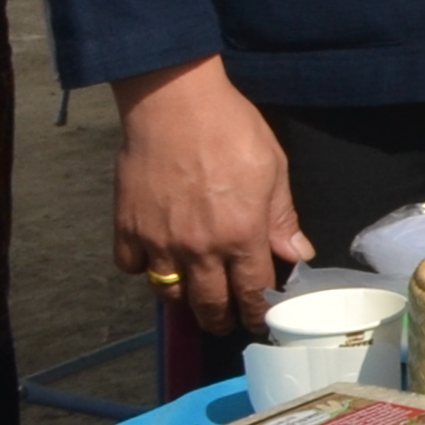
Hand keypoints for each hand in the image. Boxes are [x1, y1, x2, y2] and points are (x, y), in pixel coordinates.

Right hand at [112, 59, 311, 340]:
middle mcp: (199, 248)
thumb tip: (297, 255)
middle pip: (208, 304)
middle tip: (223, 321)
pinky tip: (153, 258)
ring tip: (192, 295)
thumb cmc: (231, 129)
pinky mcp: (127, 228)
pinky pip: (131, 266)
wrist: (175, 104)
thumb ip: (282, 218)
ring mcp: (159, 241)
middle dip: (220, 320)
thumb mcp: (273, 169)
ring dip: (183, 299)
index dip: (257, 312)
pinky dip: (142, 268)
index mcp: (241, 235)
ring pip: (168, 293)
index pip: (252, 292)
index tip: (258, 321)